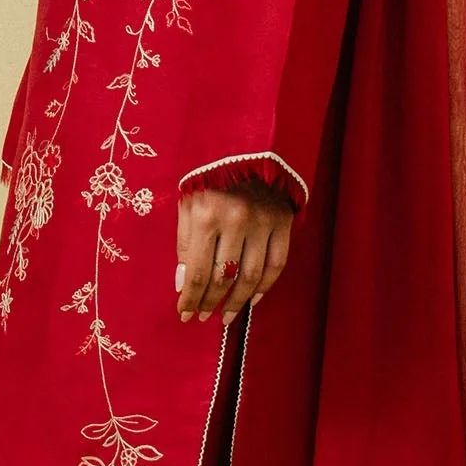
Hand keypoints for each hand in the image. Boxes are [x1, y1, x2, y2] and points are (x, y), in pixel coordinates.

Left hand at [175, 182, 294, 324]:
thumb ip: (183, 244)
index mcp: (206, 216)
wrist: (247, 149)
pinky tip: (251, 300)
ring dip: (237, 302)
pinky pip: (276, 264)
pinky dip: (265, 287)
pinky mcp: (282, 223)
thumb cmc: (209, 178)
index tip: (184, 314)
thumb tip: (183, 284)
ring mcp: (262, 223)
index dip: (190, 298)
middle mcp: (236, 221)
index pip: (197, 272)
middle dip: (211, 303)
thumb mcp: (188, 204)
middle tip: (203, 317)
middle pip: (223, 278)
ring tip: (226, 316)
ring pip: (251, 277)